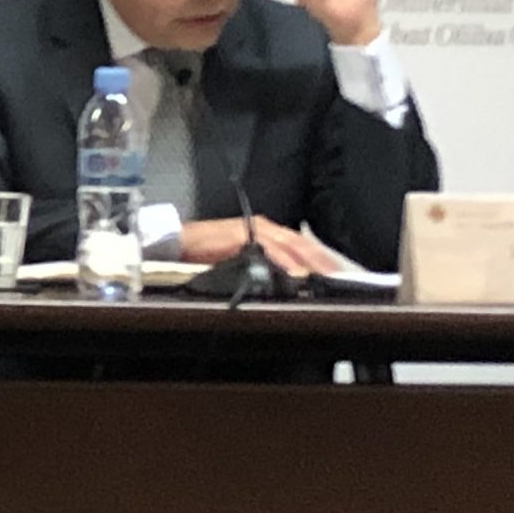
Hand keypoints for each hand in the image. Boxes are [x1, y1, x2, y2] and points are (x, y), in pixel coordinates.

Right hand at [177, 216, 344, 277]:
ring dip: (308, 263)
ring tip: (324, 279)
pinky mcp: (238, 237)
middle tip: (341, 280)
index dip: (321, 260)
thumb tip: (284, 285)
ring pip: (289, 246)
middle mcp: (263, 227)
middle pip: (301, 244)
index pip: (302, 245)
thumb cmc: (200, 253)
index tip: (339, 276)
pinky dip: (283, 264)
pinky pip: (266, 251)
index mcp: (266, 231)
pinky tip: (295, 275)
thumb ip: (260, 267)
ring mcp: (251, 230)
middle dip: (322, 262)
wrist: (172, 241)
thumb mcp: (237, 259)